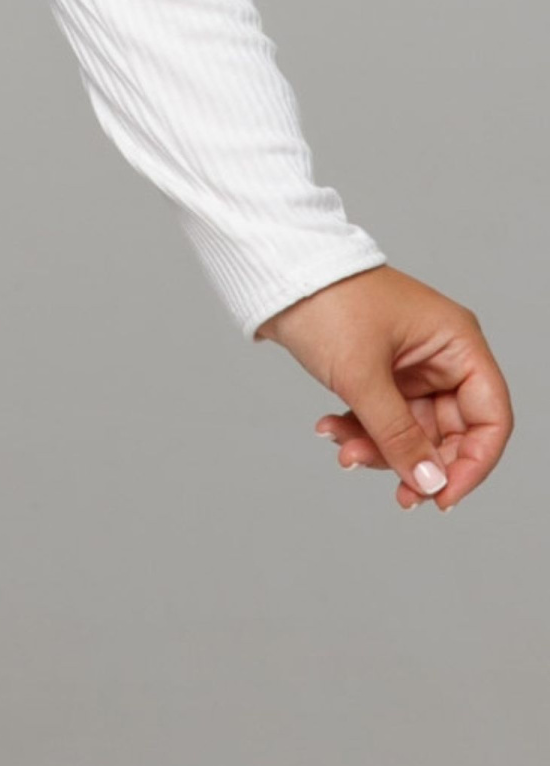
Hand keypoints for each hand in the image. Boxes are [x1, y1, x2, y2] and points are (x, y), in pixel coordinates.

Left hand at [255, 262, 511, 511]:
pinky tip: (329, 429)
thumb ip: (398, 434)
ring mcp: (410, 363)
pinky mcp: (378, 369)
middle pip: (451, 432)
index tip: (442, 498)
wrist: (273, 267)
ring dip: (380, 447)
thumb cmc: (326, 300)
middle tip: (394, 493)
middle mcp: (441, 354)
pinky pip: (383, 416)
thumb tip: (430, 483)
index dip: (473, 464)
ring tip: (342, 448)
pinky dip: (360, 429)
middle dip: (417, 462)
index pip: (490, 417)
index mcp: (456, 342)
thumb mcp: (362, 374)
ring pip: (412, 430)